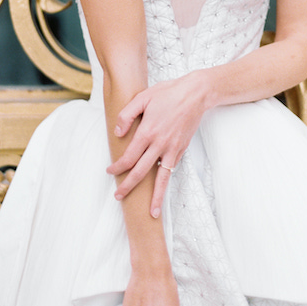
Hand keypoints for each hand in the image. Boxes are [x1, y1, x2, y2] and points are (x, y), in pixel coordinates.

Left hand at [108, 73, 206, 216]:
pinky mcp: (181, 150)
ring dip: (156, 197)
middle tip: (118, 197)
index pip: (128, 157)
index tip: (110, 172)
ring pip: (162, 179)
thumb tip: (118, 133)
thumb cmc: (168, 93)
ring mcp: (172, 150)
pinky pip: (171, 169)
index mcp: (147, 132)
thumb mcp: (142, 97)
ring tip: (152, 213)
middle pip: (141, 173)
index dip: (117, 168)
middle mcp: (160, 145)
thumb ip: (127, 115)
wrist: (196, 94)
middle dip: (128, 187)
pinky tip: (161, 189)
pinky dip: (166, 181)